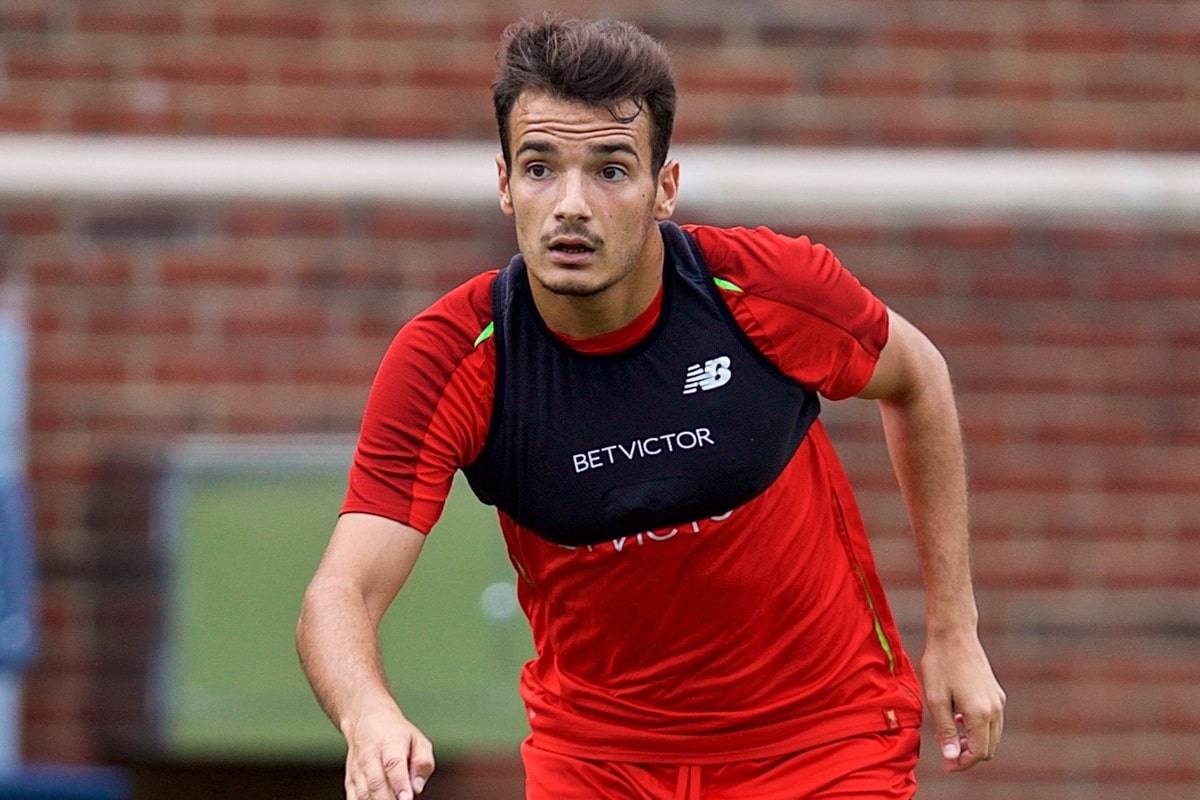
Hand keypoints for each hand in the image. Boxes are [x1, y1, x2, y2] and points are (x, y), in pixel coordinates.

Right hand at [341, 703, 434, 799]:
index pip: (393, 764)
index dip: (400, 784)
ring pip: (363, 793)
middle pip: (376, 783)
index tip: (406, 799)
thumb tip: (417, 787)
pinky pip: (353, 798)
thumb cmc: (397, 734)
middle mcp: (370, 756)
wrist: (365, 720)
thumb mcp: (418, 740)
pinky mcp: (350, 780)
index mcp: (391, 743)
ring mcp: (357, 769)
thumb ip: (423, 762)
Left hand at [920, 629, 1005, 771]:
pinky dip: (977, 728)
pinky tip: (957, 718)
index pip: (978, 752)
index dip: (961, 763)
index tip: (946, 765)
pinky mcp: (996, 692)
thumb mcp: (936, 699)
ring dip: (973, 742)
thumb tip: (951, 757)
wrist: (954, 634)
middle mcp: (995, 709)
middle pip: (988, 748)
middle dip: (967, 754)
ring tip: (948, 735)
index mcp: (980, 713)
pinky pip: (992, 721)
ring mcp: (998, 700)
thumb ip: (945, 730)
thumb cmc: (941, 664)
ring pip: (992, 735)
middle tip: (945, 750)